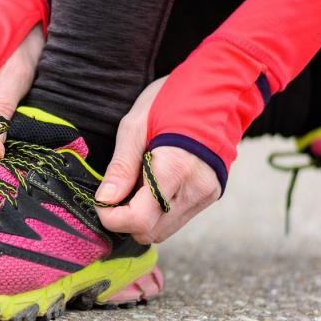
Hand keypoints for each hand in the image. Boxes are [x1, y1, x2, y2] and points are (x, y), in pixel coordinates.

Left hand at [95, 77, 221, 243]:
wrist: (220, 89)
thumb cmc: (173, 99)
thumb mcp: (135, 126)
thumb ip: (121, 167)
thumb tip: (104, 200)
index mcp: (176, 169)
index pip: (138, 219)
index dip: (112, 217)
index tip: (101, 201)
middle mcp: (196, 189)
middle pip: (150, 231)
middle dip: (125, 219)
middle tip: (115, 191)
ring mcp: (206, 195)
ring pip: (163, 229)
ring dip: (141, 216)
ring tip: (134, 183)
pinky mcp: (210, 195)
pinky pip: (176, 218)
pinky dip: (157, 211)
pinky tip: (150, 184)